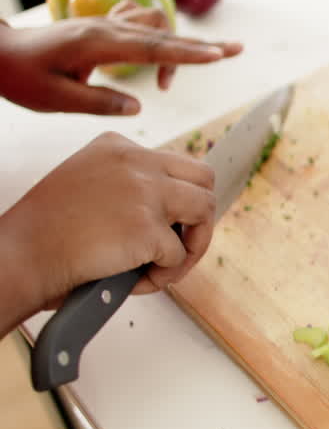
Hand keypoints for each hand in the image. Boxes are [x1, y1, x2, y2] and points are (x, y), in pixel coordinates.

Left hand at [0, 0, 242, 115]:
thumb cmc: (21, 77)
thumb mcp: (55, 100)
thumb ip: (99, 103)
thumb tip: (137, 107)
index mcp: (97, 45)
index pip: (153, 49)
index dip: (189, 55)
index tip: (219, 56)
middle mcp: (106, 29)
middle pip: (165, 34)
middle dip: (203, 45)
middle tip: (236, 50)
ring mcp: (104, 25)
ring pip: (155, 27)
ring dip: (172, 50)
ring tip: (167, 85)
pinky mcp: (101, 27)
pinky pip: (140, 24)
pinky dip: (155, 37)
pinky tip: (152, 58)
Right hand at [0, 132, 215, 332]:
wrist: (23, 254)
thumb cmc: (49, 231)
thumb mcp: (87, 182)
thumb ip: (126, 183)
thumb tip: (174, 209)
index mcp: (118, 147)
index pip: (177, 165)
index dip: (181, 199)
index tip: (174, 223)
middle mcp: (136, 162)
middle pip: (204, 179)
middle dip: (200, 215)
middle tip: (182, 244)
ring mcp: (145, 192)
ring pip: (205, 211)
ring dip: (192, 246)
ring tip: (166, 267)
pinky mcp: (148, 227)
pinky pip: (179, 255)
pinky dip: (163, 275)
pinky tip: (135, 281)